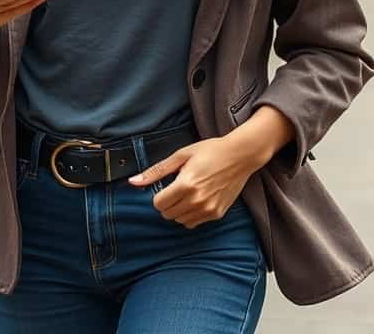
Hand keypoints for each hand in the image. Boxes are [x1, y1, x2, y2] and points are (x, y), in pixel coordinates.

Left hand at [127, 136, 258, 227]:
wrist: (240, 155)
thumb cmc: (210, 151)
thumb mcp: (181, 155)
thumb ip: (157, 171)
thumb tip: (133, 182)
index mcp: (186, 184)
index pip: (159, 204)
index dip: (159, 195)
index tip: (167, 185)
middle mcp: (197, 200)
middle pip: (167, 214)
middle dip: (168, 202)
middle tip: (177, 187)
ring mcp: (208, 209)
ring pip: (180, 221)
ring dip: (179, 209)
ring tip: (188, 192)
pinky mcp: (217, 214)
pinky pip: (194, 223)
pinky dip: (191, 214)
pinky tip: (198, 198)